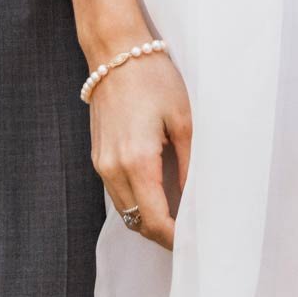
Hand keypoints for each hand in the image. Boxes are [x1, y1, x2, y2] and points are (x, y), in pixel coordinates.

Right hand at [91, 48, 191, 248]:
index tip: (198, 245)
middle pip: (138, 223)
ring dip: (149, 221)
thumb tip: (200, 200)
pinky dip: (136, 203)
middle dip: (164, 236)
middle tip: (193, 236)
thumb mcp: (183, 120)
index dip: (177, 240)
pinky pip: (117, 193)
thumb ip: (191, 165)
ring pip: (125, 211)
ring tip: (179, 220)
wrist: (115, 50)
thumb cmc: (153, 78)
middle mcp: (113, 168)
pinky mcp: (97, 155)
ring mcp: (101, 162)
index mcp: (137, 162)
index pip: (156, 221)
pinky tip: (158, 196)